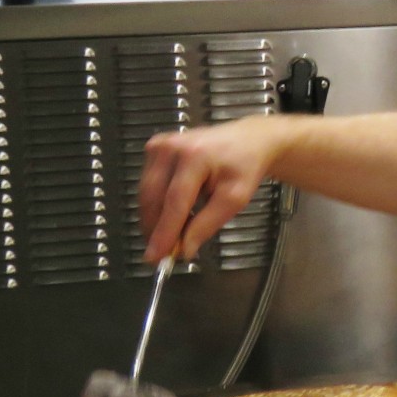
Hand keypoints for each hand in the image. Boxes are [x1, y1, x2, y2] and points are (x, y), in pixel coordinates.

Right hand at [138, 118, 290, 262]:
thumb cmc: (245, 165)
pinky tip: (173, 214)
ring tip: (173, 234)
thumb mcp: (236, 198)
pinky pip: (149, 185)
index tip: (156, 256)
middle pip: (155, 199)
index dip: (164, 232)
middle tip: (164, 253)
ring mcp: (161, 146)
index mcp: (195, 156)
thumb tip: (184, 248)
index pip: (174, 202)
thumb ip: (208, 224)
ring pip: (147, 195)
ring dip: (156, 219)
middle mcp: (172, 147)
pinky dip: (158, 204)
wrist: (249, 140)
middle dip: (157, 229)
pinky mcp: (155, 149)